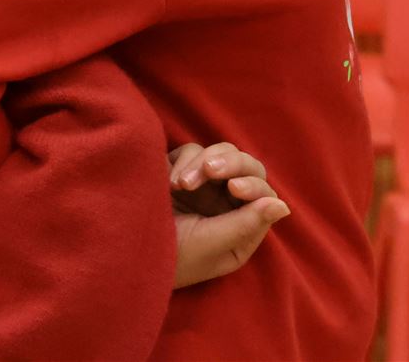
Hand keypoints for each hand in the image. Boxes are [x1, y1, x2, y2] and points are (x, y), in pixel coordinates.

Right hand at [167, 142, 288, 286]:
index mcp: (241, 229)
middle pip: (247, 167)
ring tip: (182, 184)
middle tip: (211, 169)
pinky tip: (171, 182)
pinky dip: (184, 161)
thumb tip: (283, 206)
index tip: (232, 188)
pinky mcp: (180, 170)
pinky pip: (193, 151)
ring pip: (221, 153)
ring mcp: (204, 186)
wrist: (125, 245)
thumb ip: (247, 224)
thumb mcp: (211, 244)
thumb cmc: (172, 257)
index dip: (253, 186)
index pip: (263, 196)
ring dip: (203, 162)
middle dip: (232, 163)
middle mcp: (226, 204)